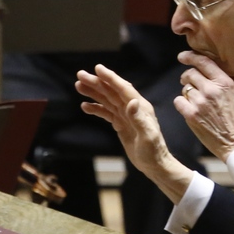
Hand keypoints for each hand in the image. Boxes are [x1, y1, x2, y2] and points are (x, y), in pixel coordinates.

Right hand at [75, 64, 192, 202]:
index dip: (110, 78)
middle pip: (112, 91)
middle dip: (97, 82)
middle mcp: (133, 107)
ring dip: (94, 92)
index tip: (97, 68)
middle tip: (79, 75)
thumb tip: (132, 101)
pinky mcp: (121, 124)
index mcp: (140, 107)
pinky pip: (106, 112)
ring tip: (78, 86)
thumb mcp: (147, 136)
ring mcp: (126, 115)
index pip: (123, 88)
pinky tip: (85, 106)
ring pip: (107, 100)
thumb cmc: (153, 151)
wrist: (154, 165)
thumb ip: (139, 119)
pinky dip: (96, 108)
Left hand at [175, 50, 233, 160]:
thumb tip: (224, 70)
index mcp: (225, 82)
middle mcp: (210, 90)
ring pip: (185, 88)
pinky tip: (189, 106)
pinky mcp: (191, 115)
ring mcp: (199, 103)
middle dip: (188, 75)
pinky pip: (178, 101)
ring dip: (188, 91)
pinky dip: (182, 102)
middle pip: (190, 73)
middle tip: (189, 80)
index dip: (190, 56)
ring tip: (195, 98)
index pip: (203, 62)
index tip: (183, 56)